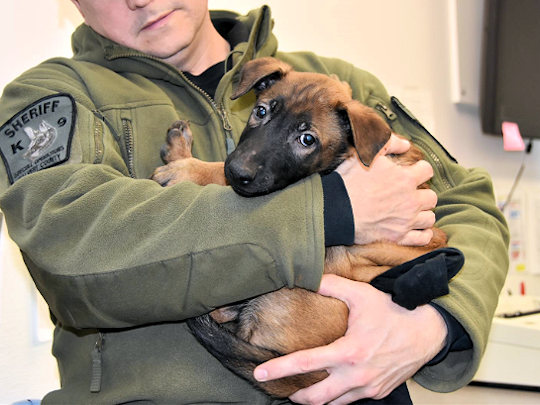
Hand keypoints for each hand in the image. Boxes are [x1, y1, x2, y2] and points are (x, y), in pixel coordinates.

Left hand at [253, 274, 446, 404]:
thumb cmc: (394, 312)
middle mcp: (357, 376)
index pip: (306, 364)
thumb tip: (308, 275)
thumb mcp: (362, 294)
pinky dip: (337, 398)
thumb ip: (332, 285)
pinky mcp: (379, 393)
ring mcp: (369, 388)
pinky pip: (352, 402)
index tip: (259, 374)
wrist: (428, 331)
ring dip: (316, 400)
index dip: (279, 370)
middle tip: (282, 389)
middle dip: (295, 396)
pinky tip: (331, 388)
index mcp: (349, 352)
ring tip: (303, 391)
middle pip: (316, 398)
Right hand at [336, 134, 436, 245]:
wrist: (336, 209)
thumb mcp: (367, 155)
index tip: (413, 173)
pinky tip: (417, 229)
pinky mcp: (398, 237)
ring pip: (429, 218)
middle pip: (431, 197)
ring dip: (423, 214)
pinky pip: (422, 238)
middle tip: (410, 195)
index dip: (420, 170)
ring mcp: (406, 221)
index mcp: (405, 179)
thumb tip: (405, 144)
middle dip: (423, 195)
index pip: (427, 171)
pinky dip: (423, 234)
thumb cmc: (349, 182)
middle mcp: (411, 201)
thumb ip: (389, 144)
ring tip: (412, 212)